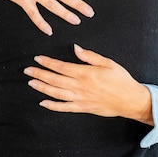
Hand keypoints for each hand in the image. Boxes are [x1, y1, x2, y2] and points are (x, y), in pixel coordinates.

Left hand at [23, 44, 152, 123]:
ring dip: (42, 88)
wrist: (130, 100)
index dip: (48, 62)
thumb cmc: (121, 80)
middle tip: (27, 70)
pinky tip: (43, 102)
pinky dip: (52, 105)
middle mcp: (80, 86)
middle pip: (54, 79)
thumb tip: (75, 48)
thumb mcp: (108, 62)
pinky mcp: (83, 108)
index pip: (61, 66)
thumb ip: (90, 56)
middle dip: (39, 74)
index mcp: (86, 73)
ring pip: (56, 93)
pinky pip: (64, 107)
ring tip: (31, 82)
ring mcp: (80, 98)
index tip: (38, 58)